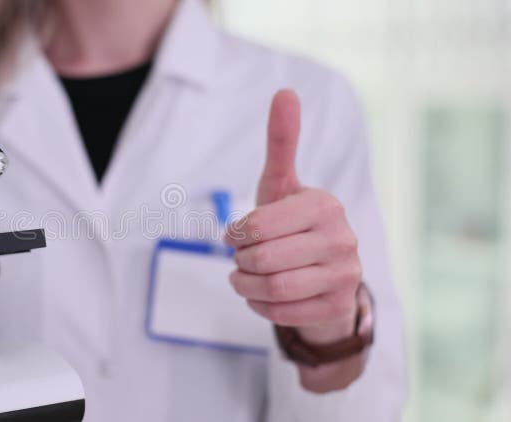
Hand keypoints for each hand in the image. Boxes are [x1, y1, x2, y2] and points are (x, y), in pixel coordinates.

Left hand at [225, 90, 361, 344]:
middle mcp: (343, 239)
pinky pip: (283, 314)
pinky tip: (260, 296)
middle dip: (240, 262)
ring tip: (244, 277)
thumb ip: (281, 142)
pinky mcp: (338, 306)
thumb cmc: (292, 223)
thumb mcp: (281, 186)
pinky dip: (260, 307)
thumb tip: (285, 91)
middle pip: (262, 260)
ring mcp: (346, 275)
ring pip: (272, 289)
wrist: (325, 272)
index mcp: (325, 205)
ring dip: (245, 286)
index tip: (234, 235)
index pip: (256, 228)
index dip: (235, 235)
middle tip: (242, 259)